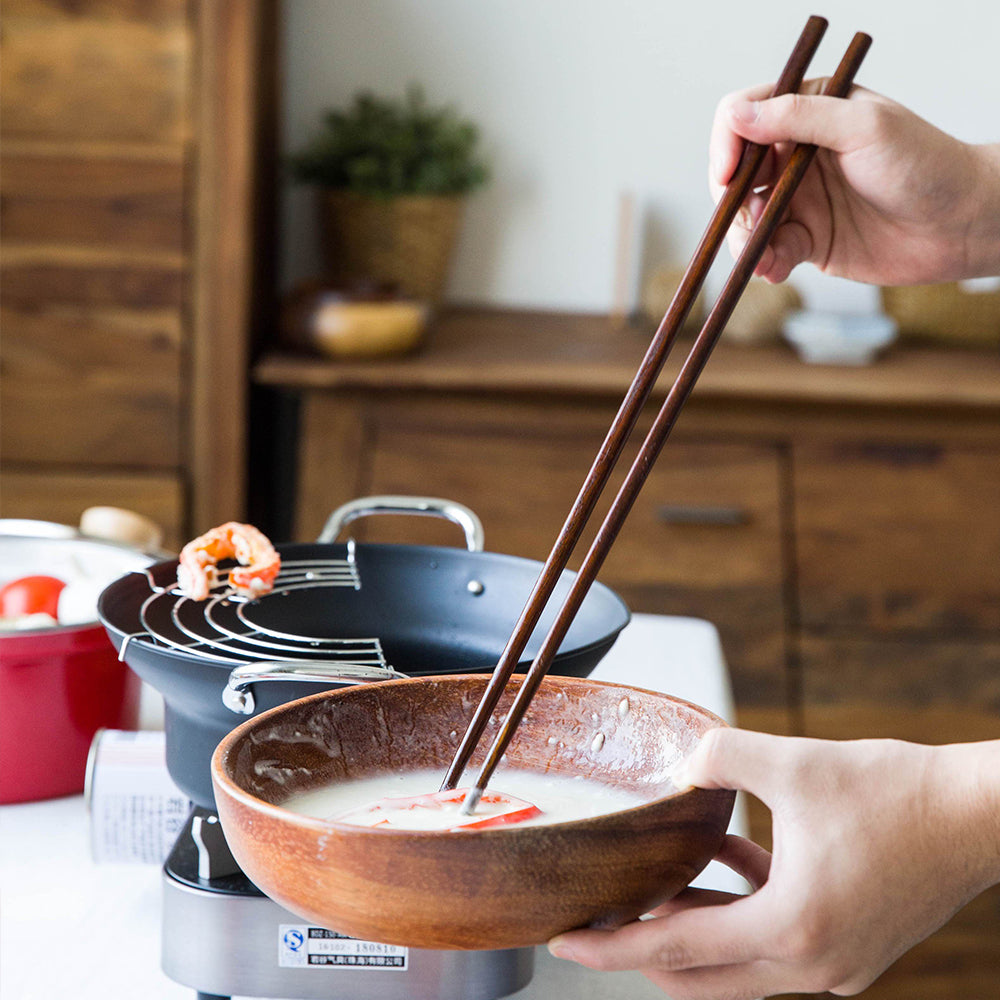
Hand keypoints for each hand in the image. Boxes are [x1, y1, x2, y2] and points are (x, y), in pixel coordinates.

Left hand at [548, 729, 999, 998]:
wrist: (978, 814)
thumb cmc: (898, 793)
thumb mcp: (794, 763)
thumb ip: (722, 756)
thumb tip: (682, 762)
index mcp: (791, 930)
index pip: (674, 951)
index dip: (609, 948)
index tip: (561, 941)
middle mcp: (812, 965)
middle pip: (700, 975)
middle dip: (642, 947)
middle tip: (598, 912)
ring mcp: (836, 965)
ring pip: (736, 962)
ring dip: (694, 923)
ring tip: (657, 877)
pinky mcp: (850, 947)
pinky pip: (772, 939)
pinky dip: (741, 905)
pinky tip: (727, 851)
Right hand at [709, 82, 999, 283]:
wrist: (959, 225)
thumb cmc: (923, 165)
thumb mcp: (862, 128)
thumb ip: (799, 117)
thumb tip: (738, 117)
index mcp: (810, 111)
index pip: (744, 116)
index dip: (727, 143)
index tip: (728, 175)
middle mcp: (797, 154)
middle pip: (736, 172)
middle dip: (733, 200)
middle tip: (750, 219)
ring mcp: (799, 199)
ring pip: (746, 217)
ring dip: (744, 238)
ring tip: (761, 256)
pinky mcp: (807, 240)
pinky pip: (768, 251)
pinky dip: (764, 262)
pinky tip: (775, 270)